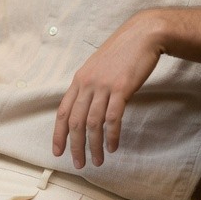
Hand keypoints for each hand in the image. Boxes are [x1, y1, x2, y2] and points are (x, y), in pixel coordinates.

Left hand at [52, 14, 162, 168]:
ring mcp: (103, 86)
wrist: (143, 35)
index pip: (62, 112)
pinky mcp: (121, 88)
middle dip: (76, 147)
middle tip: (79, 164)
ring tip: (98, 160)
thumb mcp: (98, 68)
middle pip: (75, 122)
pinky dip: (111, 135)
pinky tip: (113, 146)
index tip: (58, 152)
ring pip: (93, 123)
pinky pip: (113, 118)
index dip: (58, 135)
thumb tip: (86, 108)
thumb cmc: (122, 52)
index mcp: (79, 80)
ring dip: (94, 146)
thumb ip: (90, 87)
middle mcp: (87, 84)